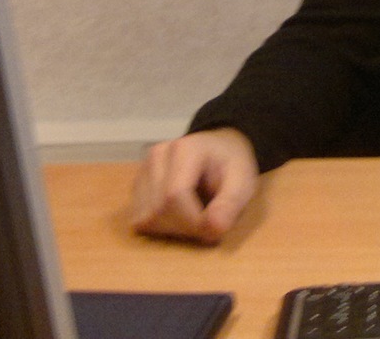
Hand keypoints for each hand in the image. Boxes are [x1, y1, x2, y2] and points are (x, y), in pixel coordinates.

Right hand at [128, 127, 259, 242]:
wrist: (218, 151)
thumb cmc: (231, 166)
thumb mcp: (243, 181)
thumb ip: (231, 204)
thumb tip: (212, 230)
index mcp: (185, 148)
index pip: (174, 196)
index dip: (193, 221)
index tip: (213, 228)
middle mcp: (157, 155)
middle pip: (158, 210)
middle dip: (184, 228)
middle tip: (206, 223)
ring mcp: (142, 170)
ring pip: (145, 218)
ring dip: (171, 230)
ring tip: (194, 217)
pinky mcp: (136, 187)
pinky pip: (139, 220)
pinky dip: (159, 228)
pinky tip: (178, 216)